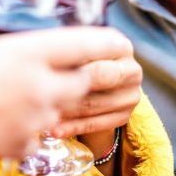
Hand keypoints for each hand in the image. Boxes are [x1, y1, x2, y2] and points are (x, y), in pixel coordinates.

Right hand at [0, 26, 132, 161]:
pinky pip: (48, 134)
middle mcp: (42, 83)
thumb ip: (2, 55)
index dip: (110, 42)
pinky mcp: (29, 144)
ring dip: (100, 104)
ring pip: (79, 109)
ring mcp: (39, 117)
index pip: (84, 43)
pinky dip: (48, 128)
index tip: (123, 42)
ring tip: (120, 100)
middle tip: (133, 72)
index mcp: (28, 52)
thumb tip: (8, 62)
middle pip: (94, 79)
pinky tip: (41, 124)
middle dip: (118, 75)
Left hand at [50, 44, 140, 159]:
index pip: (97, 50)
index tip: (49, 66)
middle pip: (99, 77)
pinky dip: (73, 127)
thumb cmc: (78, 63)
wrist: (95, 84)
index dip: (73, 57)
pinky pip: (96, 125)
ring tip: (43, 112)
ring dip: (67, 110)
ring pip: (95, 104)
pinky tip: (55, 129)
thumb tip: (44, 54)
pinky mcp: (125, 117)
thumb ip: (68, 50)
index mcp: (121, 46)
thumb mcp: (77, 51)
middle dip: (70, 84)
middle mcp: (132, 70)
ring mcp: (132, 95)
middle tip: (45, 91)